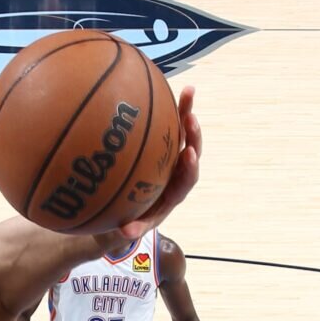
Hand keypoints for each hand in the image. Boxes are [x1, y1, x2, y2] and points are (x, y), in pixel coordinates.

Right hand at [109, 83, 200, 246]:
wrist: (126, 214)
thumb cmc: (127, 223)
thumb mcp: (127, 230)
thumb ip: (129, 231)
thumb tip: (126, 234)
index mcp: (172, 193)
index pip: (186, 181)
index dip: (189, 168)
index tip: (189, 156)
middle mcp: (174, 174)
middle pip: (190, 153)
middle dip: (194, 137)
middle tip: (191, 120)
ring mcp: (168, 157)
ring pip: (181, 134)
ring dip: (186, 113)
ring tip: (188, 92)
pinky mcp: (160, 146)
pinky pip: (166, 125)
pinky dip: (168, 108)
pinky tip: (162, 86)